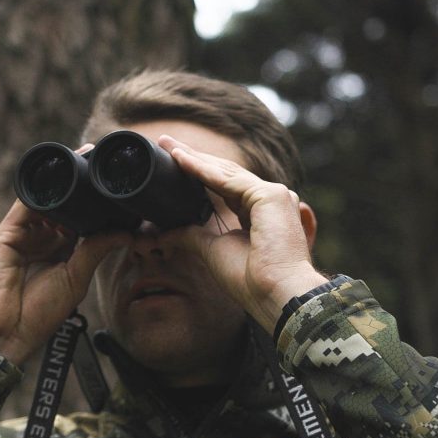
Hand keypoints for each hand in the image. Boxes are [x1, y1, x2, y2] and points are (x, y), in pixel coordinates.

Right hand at [0, 198, 129, 366]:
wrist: (6, 330)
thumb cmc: (40, 314)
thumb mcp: (76, 279)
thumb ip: (96, 251)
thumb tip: (125, 234)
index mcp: (64, 254)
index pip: (81, 225)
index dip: (95, 214)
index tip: (114, 202)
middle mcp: (44, 242)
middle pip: (63, 212)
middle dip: (78, 201)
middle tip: (99, 188)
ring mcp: (25, 236)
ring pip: (45, 205)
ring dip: (60, 195)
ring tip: (79, 186)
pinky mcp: (6, 234)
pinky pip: (22, 207)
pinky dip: (38, 195)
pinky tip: (53, 187)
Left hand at [158, 135, 327, 334]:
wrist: (273, 294)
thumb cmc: (250, 279)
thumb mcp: (212, 250)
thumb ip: (191, 235)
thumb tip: (164, 233)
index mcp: (258, 212)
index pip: (223, 185)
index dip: (197, 172)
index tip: (173, 162)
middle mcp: (268, 199)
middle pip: (222, 173)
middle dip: (192, 158)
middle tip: (165, 142)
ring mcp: (273, 195)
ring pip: (224, 172)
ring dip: (194, 158)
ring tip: (168, 145)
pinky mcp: (270, 195)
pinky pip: (228, 180)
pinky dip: (202, 169)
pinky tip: (180, 159)